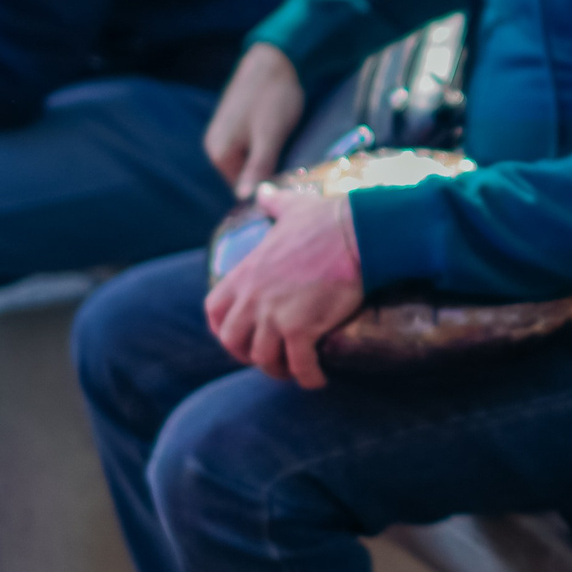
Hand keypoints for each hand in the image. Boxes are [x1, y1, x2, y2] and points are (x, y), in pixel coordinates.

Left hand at [202, 187, 364, 389]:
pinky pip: (298, 366)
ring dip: (279, 370)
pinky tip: (319, 380)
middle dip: (249, 355)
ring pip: (264, 359)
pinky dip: (308, 378)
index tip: (241, 338)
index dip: (224, 330)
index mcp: (245, 273)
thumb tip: (263, 191)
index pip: (214, 311)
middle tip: (272, 359)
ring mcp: (273, 315)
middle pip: (233, 342)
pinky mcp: (301, 328)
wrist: (357, 233)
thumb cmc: (327, 219)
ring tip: (297, 372)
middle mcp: (252, 298)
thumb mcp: (291, 208)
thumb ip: (273, 204)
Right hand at [205, 44, 305, 198]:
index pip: (241, 191)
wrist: (275, 59)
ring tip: (291, 155)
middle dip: (267, 177)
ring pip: (249, 162)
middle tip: (296, 174)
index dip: (265, 191)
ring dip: (269, 163)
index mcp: (219, 153)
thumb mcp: (269, 137)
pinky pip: (250, 148)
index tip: (290, 189)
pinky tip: (283, 142)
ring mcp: (224, 134)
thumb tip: (244, 199)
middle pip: (244, 176)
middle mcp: (215, 146)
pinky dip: (266, 149)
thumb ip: (257, 168)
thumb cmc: (273, 98)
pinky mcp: (236, 124)